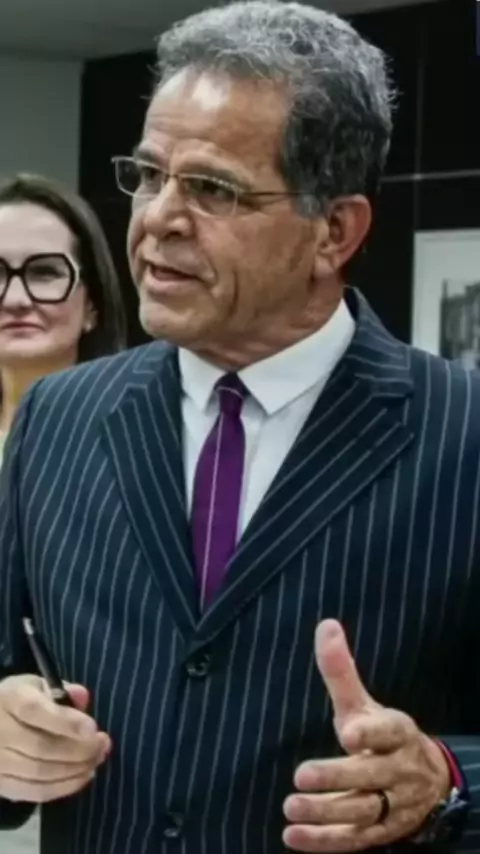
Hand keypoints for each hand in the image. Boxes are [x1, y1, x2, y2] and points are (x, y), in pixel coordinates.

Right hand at [0, 675, 110, 802]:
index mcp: (8, 700)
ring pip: (39, 773)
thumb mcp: (36, 686)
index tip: (93, 728)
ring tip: (96, 760)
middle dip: (79, 749)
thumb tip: (81, 696)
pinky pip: (34, 792)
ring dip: (75, 770)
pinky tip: (82, 776)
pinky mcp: (0, 785)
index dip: (65, 721)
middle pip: (41, 747)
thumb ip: (61, 690)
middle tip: (103, 745)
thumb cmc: (17, 702)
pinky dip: (63, 786)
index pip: (34, 711)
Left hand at [283, 620, 450, 851]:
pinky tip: (294, 836)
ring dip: (326, 812)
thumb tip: (326, 625)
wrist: (426, 782)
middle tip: (302, 775)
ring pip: (362, 811)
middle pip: (370, 777)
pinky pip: (354, 839)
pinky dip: (325, 841)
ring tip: (292, 805)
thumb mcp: (364, 704)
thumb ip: (342, 672)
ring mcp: (391, 805)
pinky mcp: (381, 833)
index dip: (370, 734)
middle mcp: (397, 771)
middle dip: (337, 777)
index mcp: (397, 733)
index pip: (388, 732)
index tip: (349, 733)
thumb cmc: (383, 736)